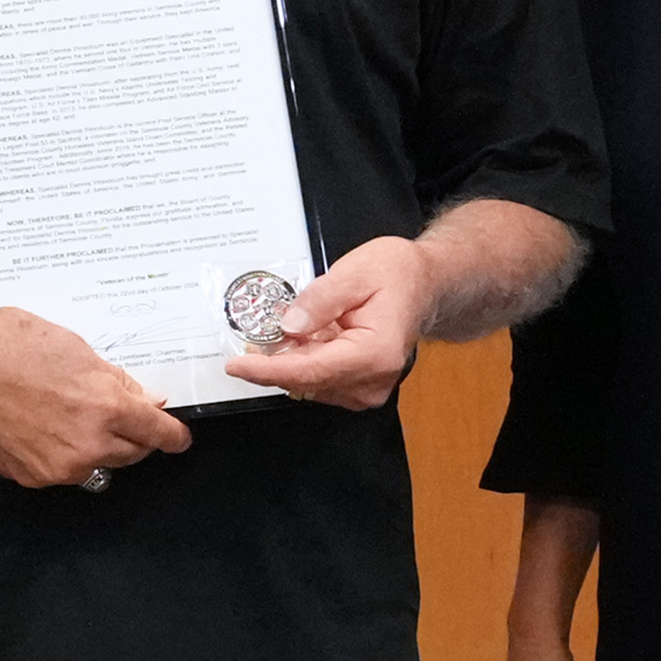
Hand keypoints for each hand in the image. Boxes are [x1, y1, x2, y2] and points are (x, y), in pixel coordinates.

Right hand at [0, 307, 192, 491]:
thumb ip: (117, 383)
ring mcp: (59, 467)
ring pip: (98, 465)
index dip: (173, 436)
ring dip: (97, 447)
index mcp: (106, 407)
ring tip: (68, 418)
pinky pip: (63, 471)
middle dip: (132, 437)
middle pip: (133, 454)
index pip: (158, 433)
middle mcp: (88, 445)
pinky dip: (62, 455)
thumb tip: (145, 403)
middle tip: (113, 414)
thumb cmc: (17, 346)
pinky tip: (42, 429)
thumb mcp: (79, 351)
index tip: (178, 438)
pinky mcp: (33, 477)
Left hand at [223, 234, 433, 411]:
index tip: (236, 366)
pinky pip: (319, 381)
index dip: (268, 371)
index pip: (309, 371)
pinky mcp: (360, 389)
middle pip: (305, 381)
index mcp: (375, 353)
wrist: (425, 284)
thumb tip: (287, 327)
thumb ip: (320, 300)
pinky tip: (309, 339)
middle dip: (274, 362)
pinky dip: (305, 362)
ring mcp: (368, 389)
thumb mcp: (355, 271)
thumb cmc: (397, 274)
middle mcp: (372, 380)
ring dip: (290, 360)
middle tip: (254, 336)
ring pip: (309, 383)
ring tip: (294, 328)